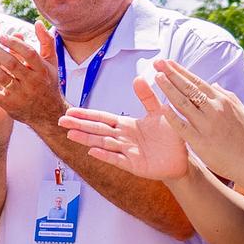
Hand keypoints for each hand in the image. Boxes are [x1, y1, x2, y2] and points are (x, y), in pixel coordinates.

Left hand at [0, 19, 65, 131]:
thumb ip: (46, 42)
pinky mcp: (8, 104)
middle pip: (12, 64)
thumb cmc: (47, 82)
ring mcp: (19, 94)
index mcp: (42, 70)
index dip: (15, 44)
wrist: (47, 113)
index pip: (29, 54)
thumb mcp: (51, 62)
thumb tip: (38, 23)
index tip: (2, 36)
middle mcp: (32, 82)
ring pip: (1, 78)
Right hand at [59, 77, 191, 180]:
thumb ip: (147, 97)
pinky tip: (92, 151)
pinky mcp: (133, 165)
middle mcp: (122, 138)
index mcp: (126, 125)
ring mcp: (126, 152)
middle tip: (61, 121)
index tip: (70, 111)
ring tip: (70, 134)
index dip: (87, 115)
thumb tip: (138, 78)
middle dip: (79, 125)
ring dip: (86, 139)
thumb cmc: (171, 136)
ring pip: (102, 143)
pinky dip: (104, 155)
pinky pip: (116, 159)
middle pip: (97, 130)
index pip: (102, 118)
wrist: (183, 159)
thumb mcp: (159, 112)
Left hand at [151, 59, 243, 186]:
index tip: (167, 62)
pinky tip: (162, 107)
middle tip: (157, 63)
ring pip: (184, 103)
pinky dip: (172, 116)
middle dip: (171, 74)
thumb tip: (213, 84)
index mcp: (222, 101)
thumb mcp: (239, 111)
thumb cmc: (243, 135)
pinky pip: (183, 126)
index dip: (181, 71)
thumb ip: (226, 96)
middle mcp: (214, 109)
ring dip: (169, 89)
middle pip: (188, 88)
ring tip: (156, 78)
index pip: (197, 82)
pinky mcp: (200, 140)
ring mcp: (206, 124)